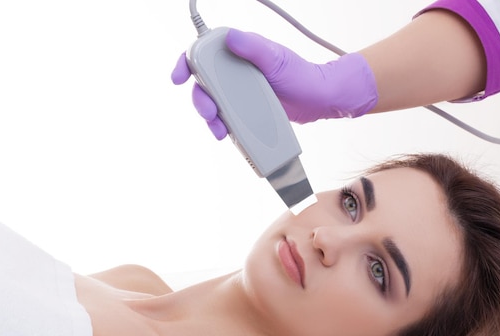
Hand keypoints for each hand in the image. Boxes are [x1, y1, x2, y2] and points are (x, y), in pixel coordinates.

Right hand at [171, 29, 378, 138]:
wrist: (320, 100)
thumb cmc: (303, 75)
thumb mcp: (277, 60)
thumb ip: (253, 48)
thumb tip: (231, 37)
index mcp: (239, 52)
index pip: (204, 52)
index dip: (186, 62)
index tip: (179, 77)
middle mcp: (236, 71)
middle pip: (204, 84)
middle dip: (200, 100)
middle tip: (209, 113)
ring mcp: (240, 91)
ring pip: (213, 104)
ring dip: (210, 118)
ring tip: (219, 130)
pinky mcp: (246, 109)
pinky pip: (227, 117)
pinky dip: (223, 126)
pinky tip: (227, 134)